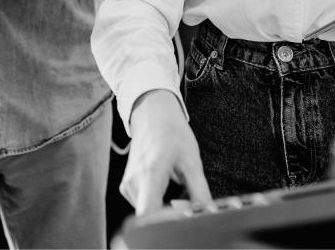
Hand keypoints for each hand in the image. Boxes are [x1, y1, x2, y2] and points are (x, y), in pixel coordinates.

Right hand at [121, 90, 212, 214]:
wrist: (152, 114)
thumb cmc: (172, 133)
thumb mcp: (192, 161)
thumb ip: (200, 191)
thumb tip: (207, 213)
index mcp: (151, 173)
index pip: (149, 212)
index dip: (166, 221)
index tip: (183, 217)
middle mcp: (134, 182)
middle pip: (151, 216)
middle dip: (171, 216)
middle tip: (190, 201)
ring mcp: (127, 185)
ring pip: (148, 212)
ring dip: (166, 209)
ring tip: (178, 186)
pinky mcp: (127, 187)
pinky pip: (144, 204)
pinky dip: (158, 202)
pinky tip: (167, 185)